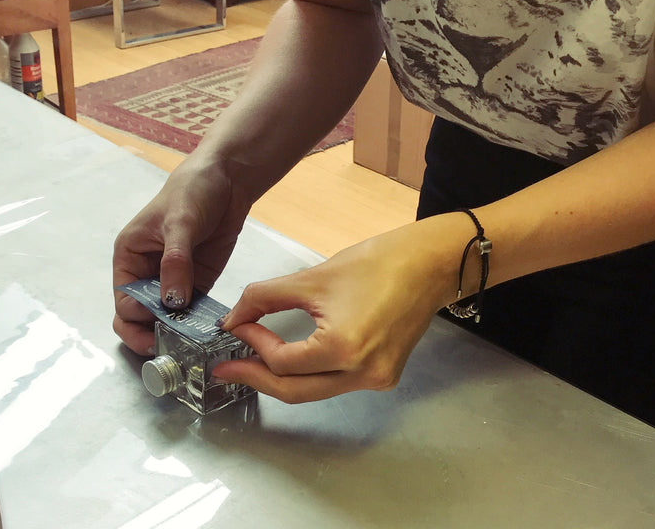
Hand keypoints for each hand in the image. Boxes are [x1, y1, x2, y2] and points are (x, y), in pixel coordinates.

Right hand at [112, 156, 252, 354]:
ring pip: (165, 319)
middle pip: (137, 316)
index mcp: (130, 256)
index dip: (138, 314)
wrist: (227, 180)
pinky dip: (195, 324)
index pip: (124, 298)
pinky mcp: (197, 284)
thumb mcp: (180, 223)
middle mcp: (146, 273)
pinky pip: (191, 312)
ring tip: (189, 342)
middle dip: (148, 333)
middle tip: (166, 346)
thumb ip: (175, 262)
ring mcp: (172, 281)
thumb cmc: (192, 191)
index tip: (159, 317)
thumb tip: (172, 301)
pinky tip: (206, 331)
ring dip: (174, 332)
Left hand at [211, 213, 467, 402]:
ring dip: (282, 376)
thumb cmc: (375, 263)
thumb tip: (233, 318)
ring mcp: (376, 380)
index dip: (252, 343)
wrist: (429, 264)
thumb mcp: (311, 278)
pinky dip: (309, 373)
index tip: (234, 326)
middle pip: (295, 391)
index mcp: (344, 349)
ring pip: (314, 391)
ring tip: (252, 360)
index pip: (282, 361)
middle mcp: (362, 375)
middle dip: (256, 378)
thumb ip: (265, 298)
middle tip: (225, 368)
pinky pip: (336, 382)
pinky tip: (289, 358)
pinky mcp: (384, 376)